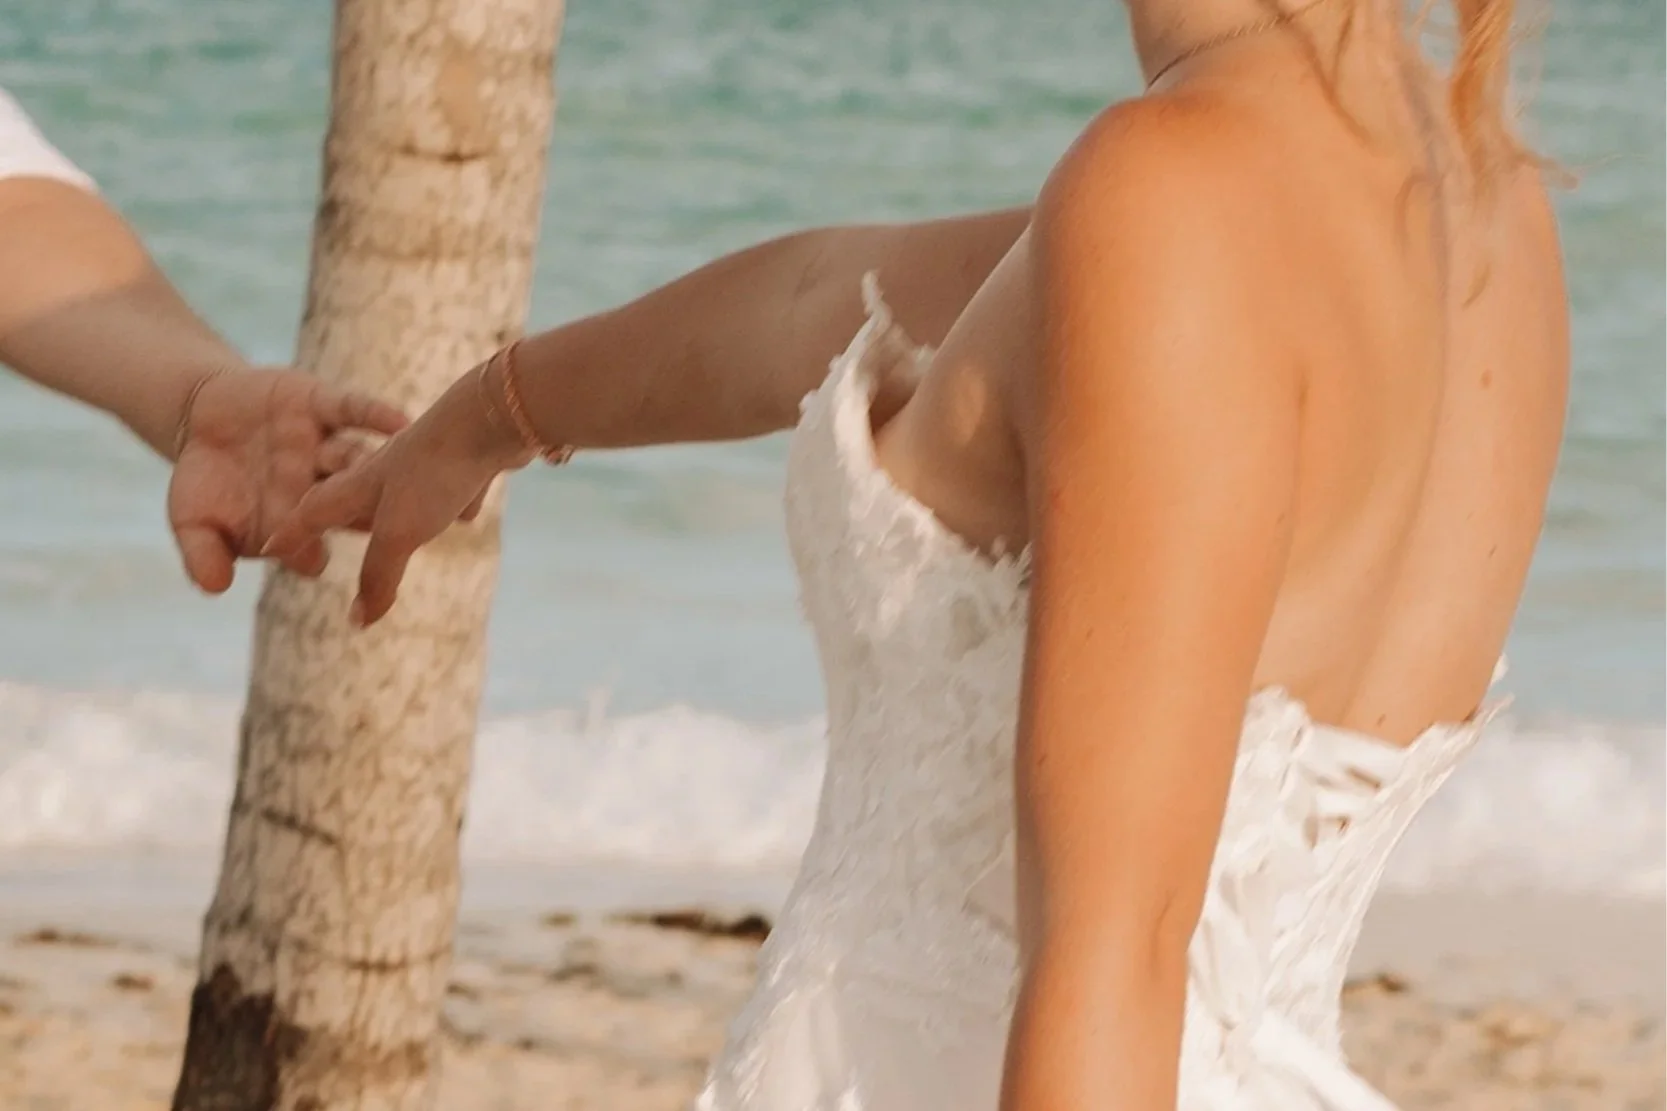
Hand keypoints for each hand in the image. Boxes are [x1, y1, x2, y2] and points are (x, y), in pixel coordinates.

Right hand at [168, 368, 407, 592]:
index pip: (308, 549)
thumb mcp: (192, 520)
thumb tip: (215, 589)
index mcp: (295, 525)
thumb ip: (203, 554)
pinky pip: (355, 410)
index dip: (307, 555)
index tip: (311, 559)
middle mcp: (319, 489)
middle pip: (345, 508)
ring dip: (375, 466)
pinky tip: (402, 422)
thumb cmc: (205, 480)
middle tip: (385, 528)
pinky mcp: (325, 406)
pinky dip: (378, 415)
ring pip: (354, 459)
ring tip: (402, 474)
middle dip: (363, 517)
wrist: (202, 416)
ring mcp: (326, 448)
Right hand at [263, 368, 531, 625]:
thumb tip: (359, 622)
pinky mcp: (461, 456)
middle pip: (350, 494)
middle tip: (328, 530)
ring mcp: (423, 458)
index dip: (290, 533)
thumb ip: (378, 575)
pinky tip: (470, 513)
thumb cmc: (435, 471)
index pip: (311, 512)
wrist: (489, 412)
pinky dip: (454, 498)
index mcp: (357, 483)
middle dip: (339, 513)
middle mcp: (384, 467)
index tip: (268, 547)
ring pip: (401, 486)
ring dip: (398, 506)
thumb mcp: (399, 532)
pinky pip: (450, 483)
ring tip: (403, 525)